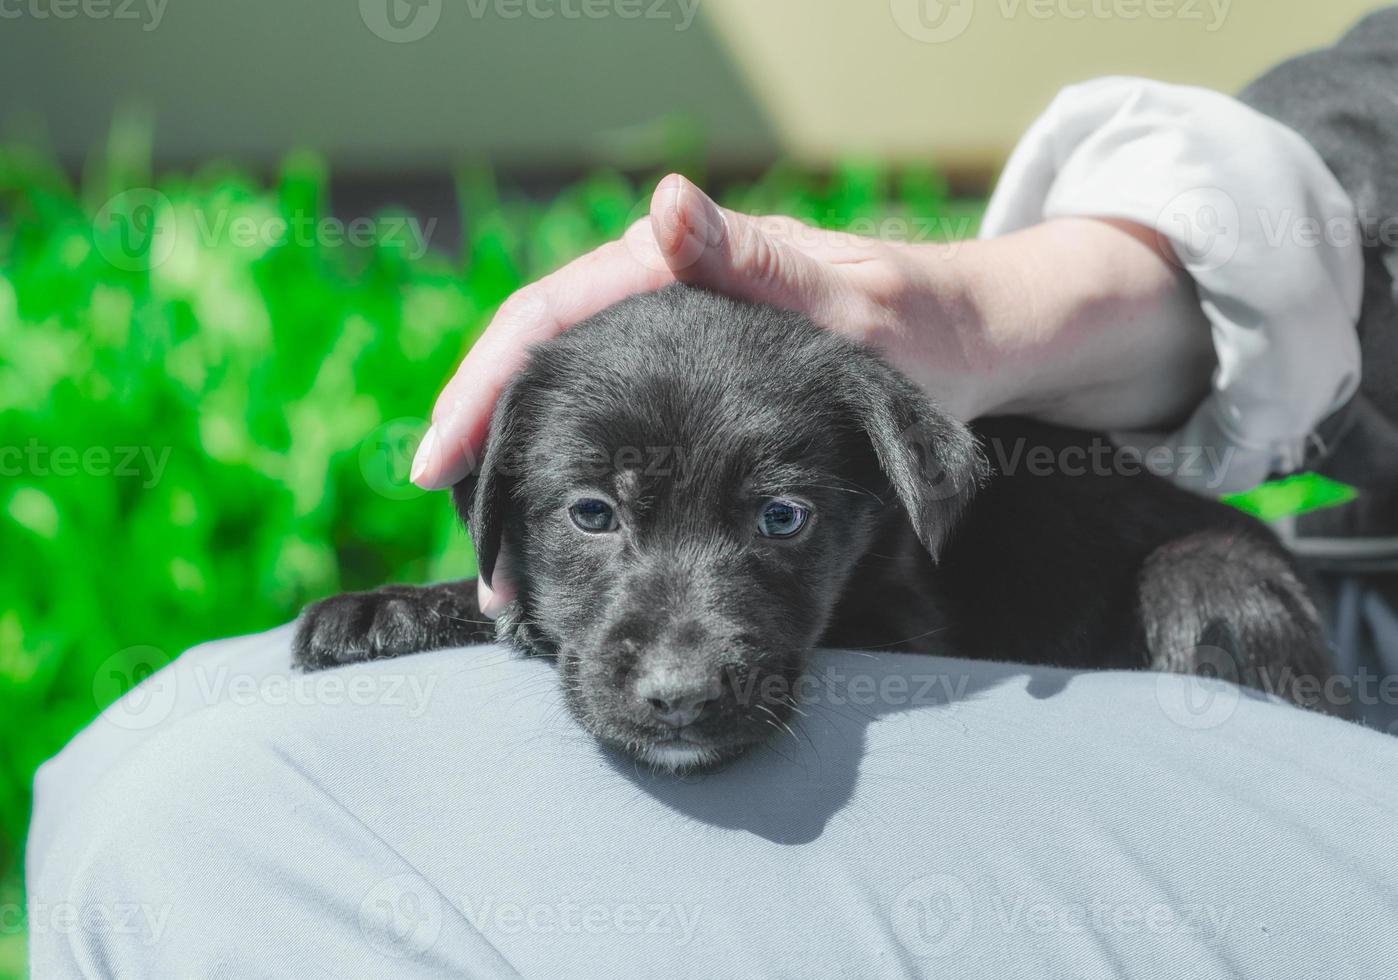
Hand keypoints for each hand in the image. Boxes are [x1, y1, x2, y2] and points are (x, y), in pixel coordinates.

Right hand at [410, 175, 1212, 614]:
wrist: (973, 351)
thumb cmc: (923, 328)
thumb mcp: (852, 301)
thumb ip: (758, 262)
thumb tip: (663, 206)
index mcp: (682, 266)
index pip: (551, 314)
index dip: (487, 385)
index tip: (440, 458)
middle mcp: (666, 296)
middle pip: (542, 355)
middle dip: (484, 430)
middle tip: (446, 512)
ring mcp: (678, 343)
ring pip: (572, 393)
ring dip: (524, 460)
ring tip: (494, 542)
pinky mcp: (696, 387)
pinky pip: (615, 421)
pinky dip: (580, 471)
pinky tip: (565, 522)